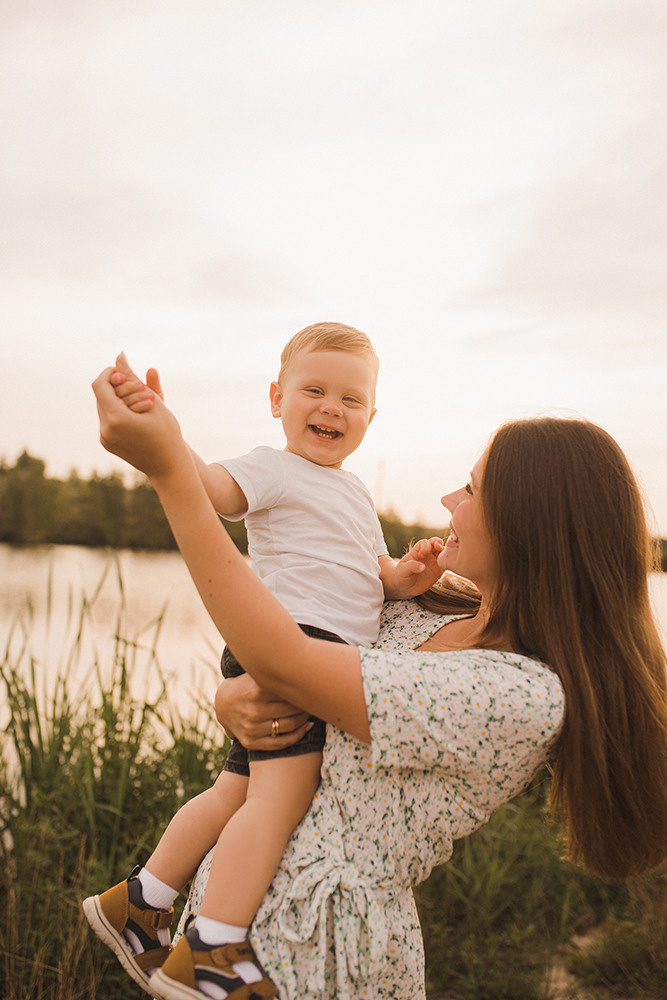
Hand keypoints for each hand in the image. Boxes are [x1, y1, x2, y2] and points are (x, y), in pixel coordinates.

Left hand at [92, 362, 185, 478]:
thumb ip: (131, 377)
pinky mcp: (107, 443)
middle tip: (140, 389)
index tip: (125, 372)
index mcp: (116, 418)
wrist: (169, 465)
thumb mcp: (152, 400)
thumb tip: (118, 356)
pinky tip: (137, 416)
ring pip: (104, 407)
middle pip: (101, 395)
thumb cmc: (167, 432)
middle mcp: (105, 429)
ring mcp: (104, 438)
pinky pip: (107, 420)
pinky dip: (118, 412)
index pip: (100, 385)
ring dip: (118, 399)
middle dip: (118, 387)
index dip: (111, 374)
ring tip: (142, 404)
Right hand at [214, 673, 312, 749]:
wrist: (223, 704)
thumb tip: (303, 660)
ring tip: (311, 710)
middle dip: (306, 704)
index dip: (304, 689)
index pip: (290, 691)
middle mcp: (253, 710)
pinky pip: (281, 743)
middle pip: (292, 709)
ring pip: (289, 725)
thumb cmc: (246, 684)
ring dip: (305, 718)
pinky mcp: (251, 742)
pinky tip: (307, 726)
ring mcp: (252, 728)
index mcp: (256, 690)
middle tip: (315, 698)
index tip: (313, 685)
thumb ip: (275, 670)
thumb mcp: (256, 673)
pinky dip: (298, 735)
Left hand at [393, 536, 444, 596]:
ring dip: (446, 552)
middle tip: (439, 548)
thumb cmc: (401, 576)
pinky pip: (447, 564)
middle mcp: (427, 554)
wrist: (404, 588)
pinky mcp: (439, 571)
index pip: (425, 543)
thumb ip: (411, 566)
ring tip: (445, 558)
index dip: (426, 546)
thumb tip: (423, 567)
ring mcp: (434, 562)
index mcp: (418, 551)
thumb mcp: (403, 570)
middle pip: (436, 543)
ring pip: (443, 552)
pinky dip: (450, 563)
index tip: (422, 556)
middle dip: (439, 543)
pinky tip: (449, 565)